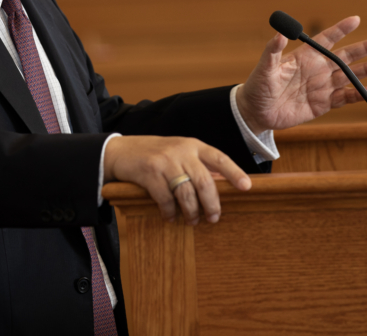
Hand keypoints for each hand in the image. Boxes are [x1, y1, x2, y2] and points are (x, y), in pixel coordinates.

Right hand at [103, 135, 250, 224]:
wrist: (120, 150)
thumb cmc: (155, 155)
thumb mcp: (178, 153)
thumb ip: (197, 166)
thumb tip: (220, 188)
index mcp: (193, 145)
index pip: (219, 158)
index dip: (234, 172)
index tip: (246, 187)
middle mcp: (181, 151)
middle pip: (205, 181)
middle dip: (212, 204)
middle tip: (214, 218)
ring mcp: (165, 161)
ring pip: (186, 193)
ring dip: (191, 212)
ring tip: (192, 221)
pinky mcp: (149, 172)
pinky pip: (165, 198)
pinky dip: (170, 212)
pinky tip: (170, 217)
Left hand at [236, 16, 366, 134]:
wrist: (257, 112)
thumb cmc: (258, 87)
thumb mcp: (264, 68)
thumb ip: (272, 51)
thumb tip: (280, 33)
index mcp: (305, 57)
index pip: (326, 40)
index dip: (341, 30)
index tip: (356, 19)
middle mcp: (317, 70)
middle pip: (344, 57)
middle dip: (363, 49)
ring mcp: (321, 87)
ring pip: (348, 76)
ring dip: (365, 71)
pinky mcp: (323, 104)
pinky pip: (343, 98)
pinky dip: (357, 96)